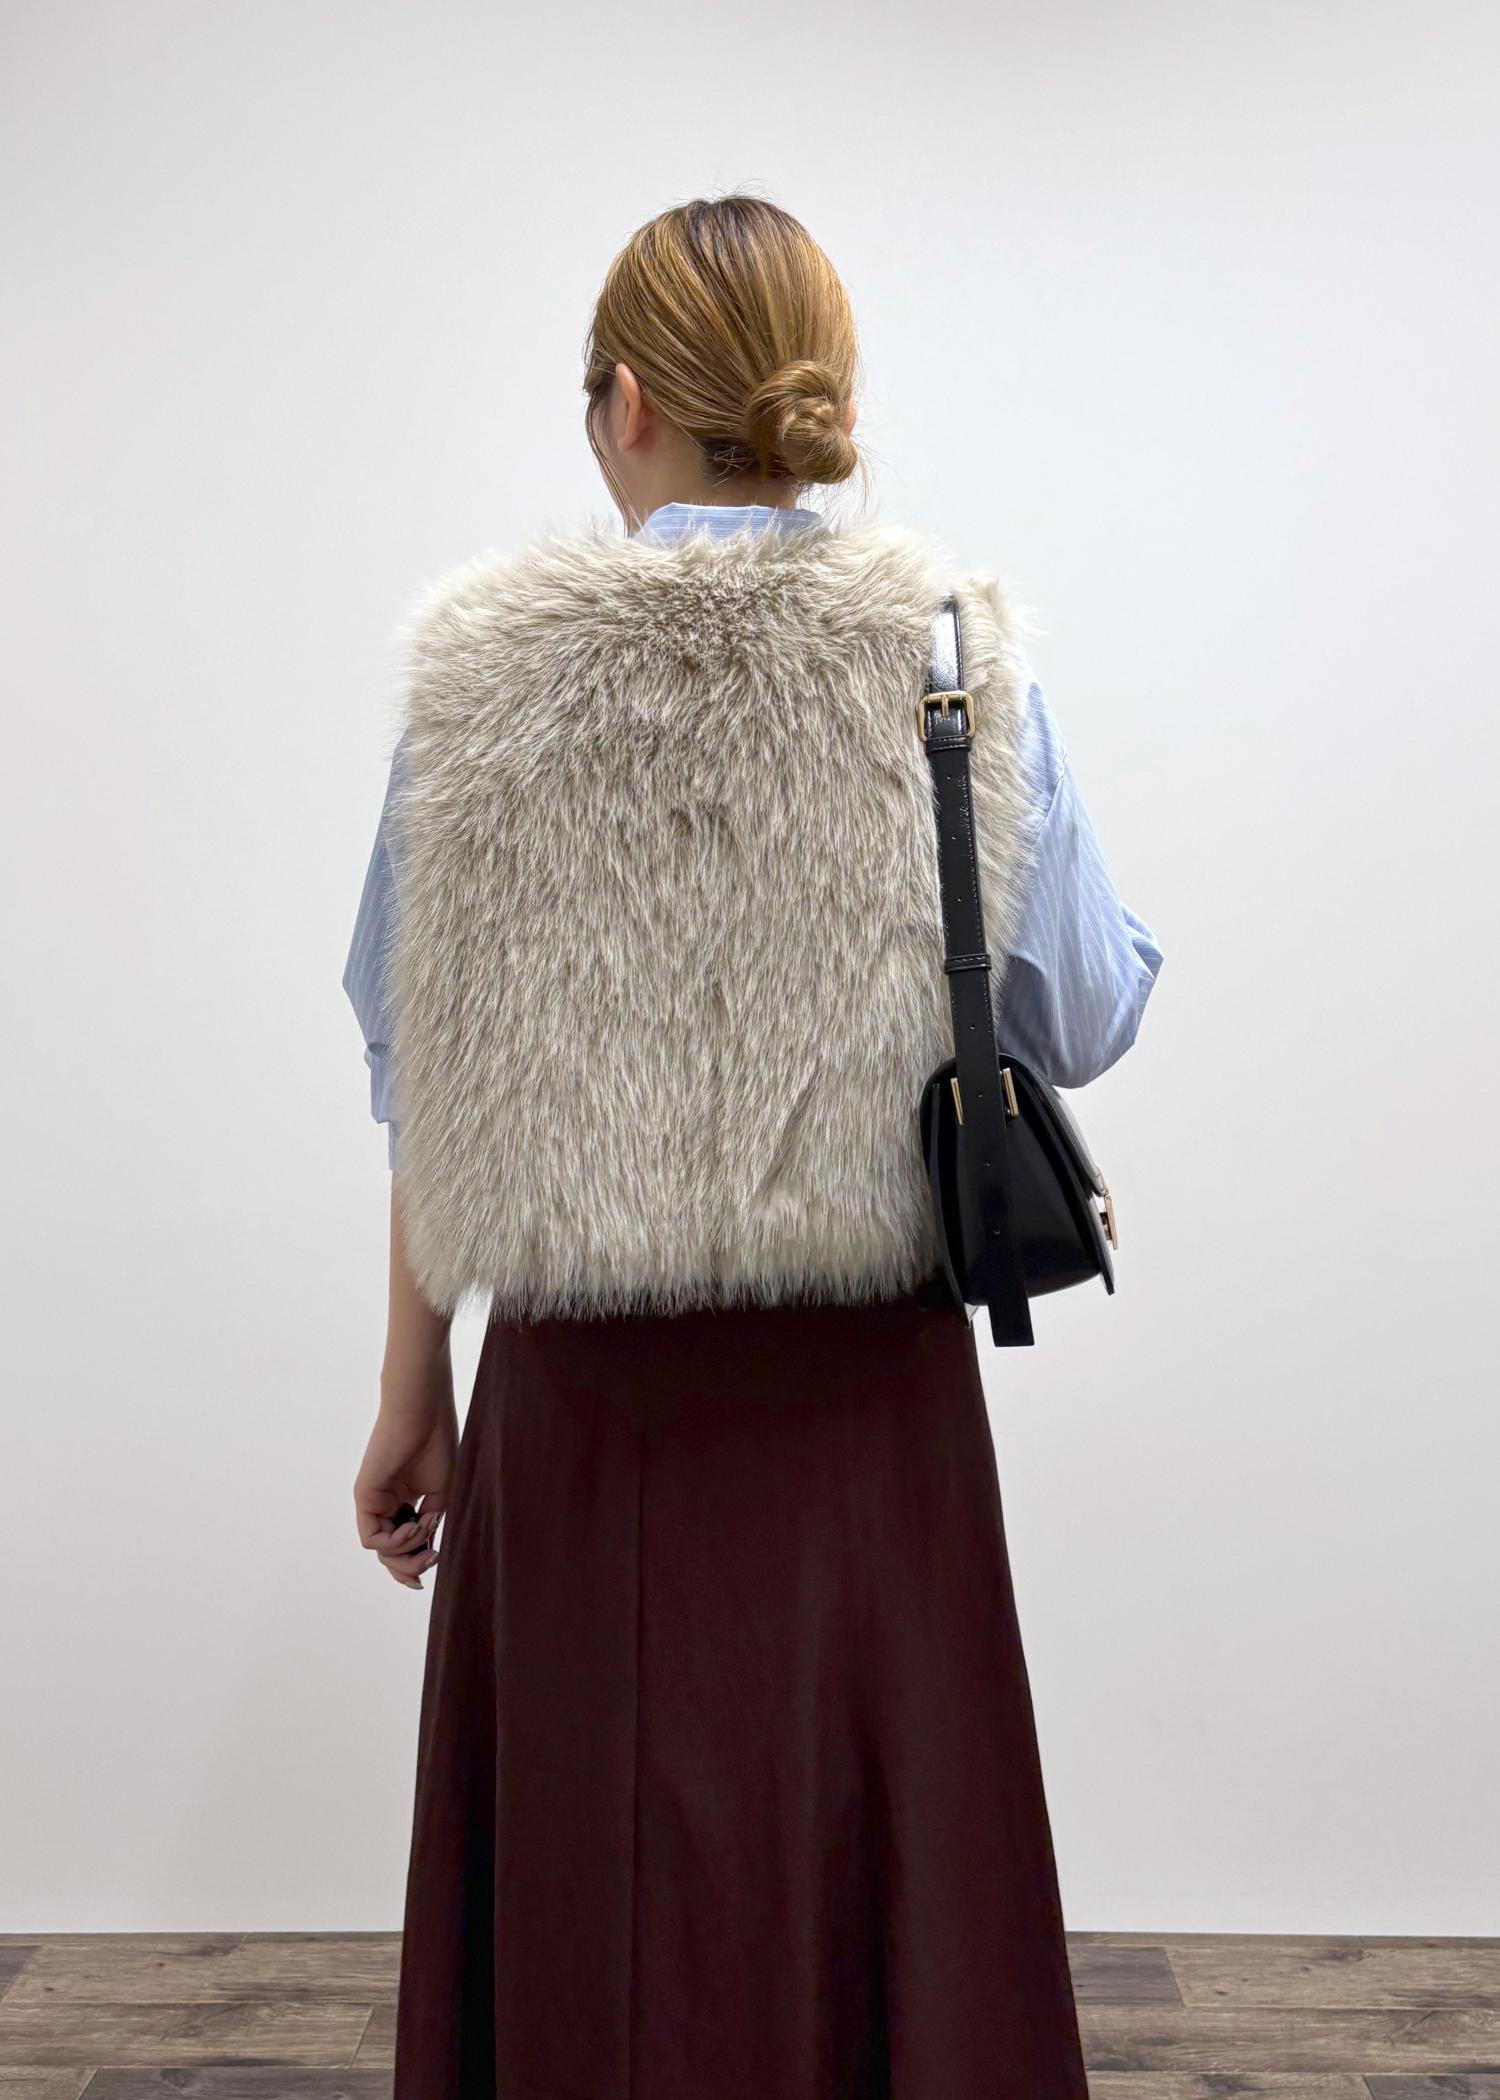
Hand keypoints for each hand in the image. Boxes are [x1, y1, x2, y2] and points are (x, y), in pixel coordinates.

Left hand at [354, 1386, 457, 1590]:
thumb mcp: (442, 1494)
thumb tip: (428, 1552)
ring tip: (427, 1531)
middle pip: (390, 1553)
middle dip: (411, 1566)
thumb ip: (431, 1525)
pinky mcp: (364, 1497)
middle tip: (432, 1560)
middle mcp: (386, 1504)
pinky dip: (396, 1542)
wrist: (424, 1412)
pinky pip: (372, 1538)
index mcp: (404, 1500)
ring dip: (408, 1551)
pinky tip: (414, 1526)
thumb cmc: (437, 1443)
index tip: (437, 1561)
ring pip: (382, 1550)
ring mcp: (373, 1501)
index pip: (403, 1543)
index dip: (416, 1562)